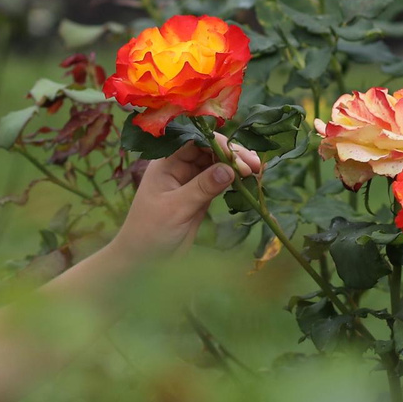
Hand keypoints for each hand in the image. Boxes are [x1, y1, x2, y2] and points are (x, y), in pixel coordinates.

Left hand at [108, 137, 263, 262]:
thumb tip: (230, 169)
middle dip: (233, 155)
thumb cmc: (150, 232)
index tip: (240, 159)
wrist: (143, 260)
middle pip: (210, 150)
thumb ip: (202, 187)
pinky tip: (249, 181)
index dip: (220, 145)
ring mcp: (191, 181)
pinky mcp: (200, 196)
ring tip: (258, 172)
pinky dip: (234, 180)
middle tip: (257, 166)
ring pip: (218, 165)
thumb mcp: (176, 208)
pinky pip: (220, 182)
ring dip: (237, 166)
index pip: (196, 141)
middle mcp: (179, 166)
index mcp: (166, 162)